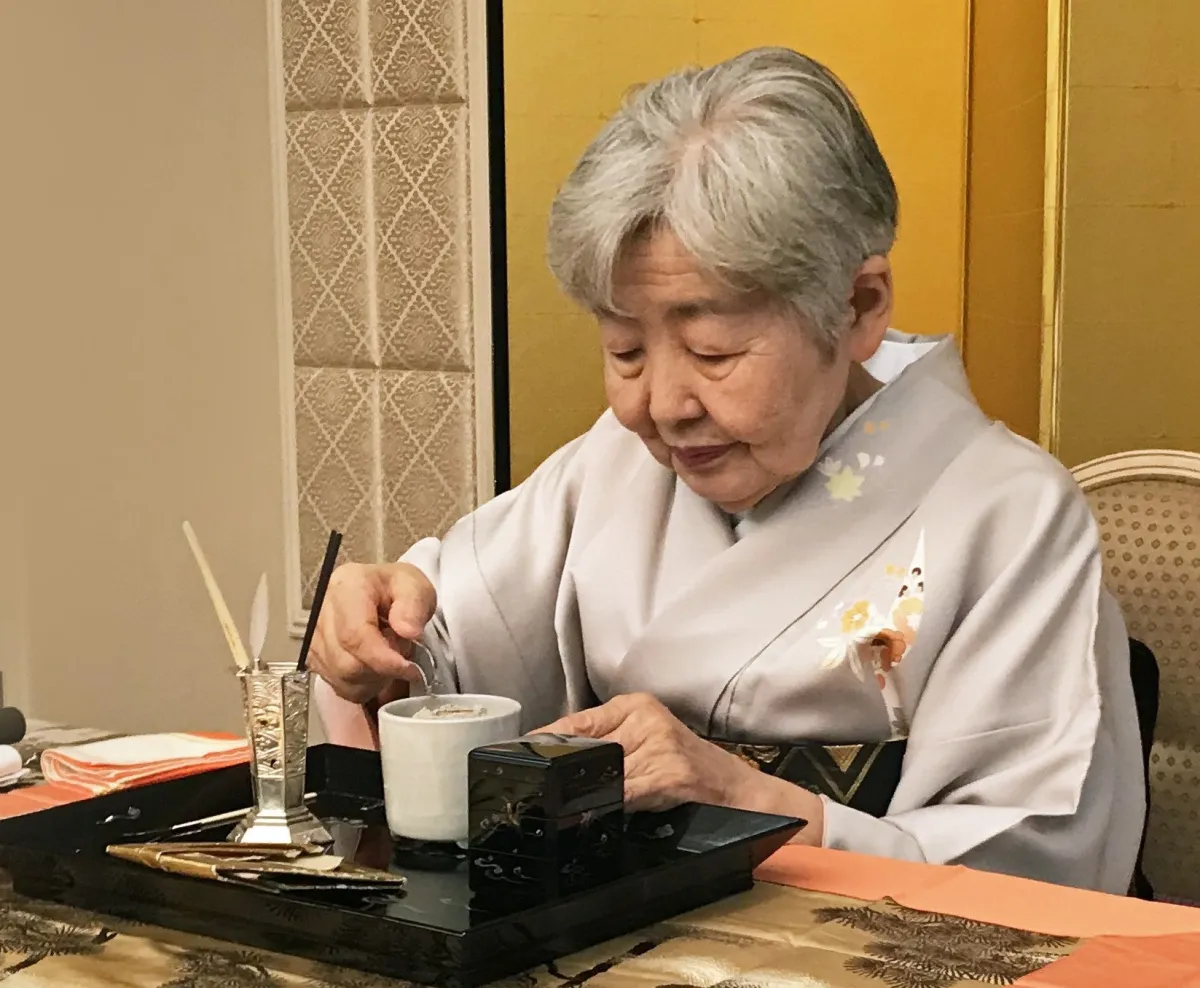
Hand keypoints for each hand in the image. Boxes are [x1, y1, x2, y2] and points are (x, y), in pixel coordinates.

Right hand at [309, 562, 436, 703]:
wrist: (382, 589)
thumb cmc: (396, 588)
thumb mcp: (416, 587)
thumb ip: (414, 605)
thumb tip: (408, 630)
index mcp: (347, 587)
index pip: (355, 635)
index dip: (382, 660)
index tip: (408, 668)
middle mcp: (323, 610)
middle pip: (346, 662)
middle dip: (381, 670)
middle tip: (402, 655)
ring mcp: (315, 635)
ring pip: (341, 678)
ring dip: (373, 679)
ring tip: (389, 656)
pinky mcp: (315, 654)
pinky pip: (338, 685)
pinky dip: (363, 685)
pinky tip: (375, 666)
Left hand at [538, 693, 760, 812]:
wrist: (737, 790)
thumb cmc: (689, 768)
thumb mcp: (648, 742)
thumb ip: (609, 745)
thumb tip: (557, 761)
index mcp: (636, 707)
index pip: (577, 722)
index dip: (545, 739)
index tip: (520, 752)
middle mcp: (645, 720)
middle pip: (585, 748)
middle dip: (563, 773)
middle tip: (536, 788)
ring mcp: (658, 746)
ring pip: (603, 774)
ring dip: (584, 795)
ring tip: (566, 806)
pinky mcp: (668, 773)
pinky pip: (623, 794)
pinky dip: (607, 806)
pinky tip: (595, 814)